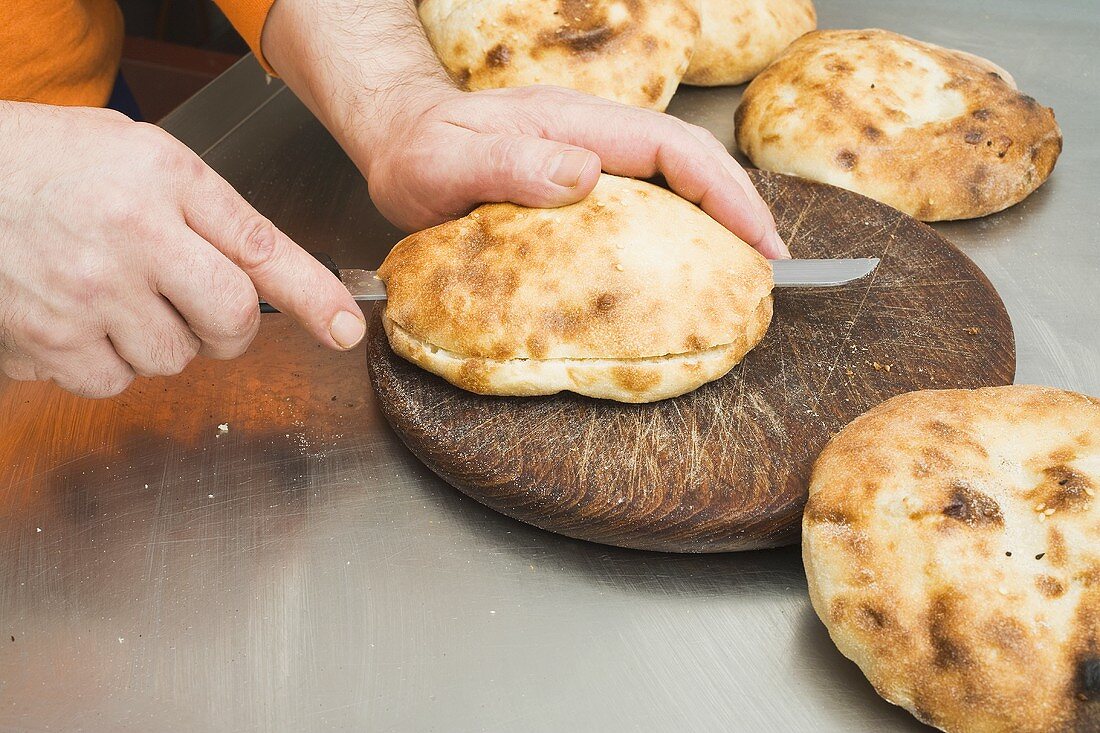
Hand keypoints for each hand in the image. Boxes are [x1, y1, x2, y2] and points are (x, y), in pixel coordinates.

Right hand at [0, 102, 364, 397]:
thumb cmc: (49, 162)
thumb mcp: (141, 155)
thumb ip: (206, 210)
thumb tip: (268, 273)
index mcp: (164, 179)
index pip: (261, 246)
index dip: (315, 295)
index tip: (347, 327)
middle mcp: (132, 234)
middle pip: (232, 319)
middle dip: (228, 327)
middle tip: (197, 305)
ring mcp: (89, 291)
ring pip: (174, 358)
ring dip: (160, 341)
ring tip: (116, 295)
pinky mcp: (49, 337)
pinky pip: (114, 382)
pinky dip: (107, 362)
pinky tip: (81, 320)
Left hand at [261, 0, 788, 258]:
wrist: (398, 137)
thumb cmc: (418, 155)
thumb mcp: (446, 164)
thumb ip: (509, 165)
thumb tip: (583, 174)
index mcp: (572, 124)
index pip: (670, 149)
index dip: (724, 192)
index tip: (759, 241)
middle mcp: (590, 131)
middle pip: (689, 157)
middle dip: (740, 204)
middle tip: (773, 262)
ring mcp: (589, 150)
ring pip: (675, 172)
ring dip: (719, 212)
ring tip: (747, 262)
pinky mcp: (580, 172)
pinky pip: (648, 190)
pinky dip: (682, 219)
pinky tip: (691, 254)